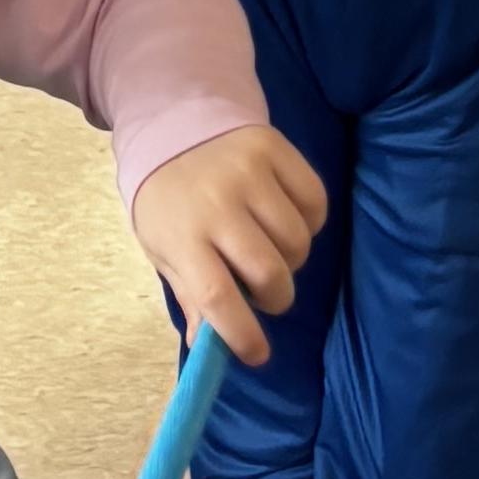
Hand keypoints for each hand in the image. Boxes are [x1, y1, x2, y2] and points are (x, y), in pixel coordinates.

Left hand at [131, 122, 328, 366]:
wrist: (173, 123)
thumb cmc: (166, 198)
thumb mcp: (163, 248)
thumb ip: (189, 293)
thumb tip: (206, 346)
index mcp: (180, 234)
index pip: (216, 296)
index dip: (243, 333)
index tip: (258, 355)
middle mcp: (216, 203)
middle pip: (268, 272)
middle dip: (276, 298)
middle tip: (266, 294)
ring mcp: (248, 172)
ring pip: (297, 241)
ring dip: (292, 261)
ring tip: (271, 250)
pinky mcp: (275, 148)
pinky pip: (315, 203)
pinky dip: (309, 224)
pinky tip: (286, 221)